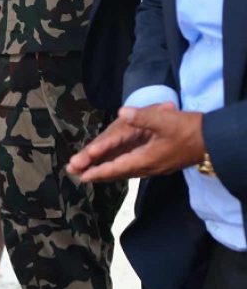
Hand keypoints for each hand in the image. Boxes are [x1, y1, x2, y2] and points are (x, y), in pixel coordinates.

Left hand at [67, 103, 206, 182]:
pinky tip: (112, 166)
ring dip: (105, 171)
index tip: (82, 176)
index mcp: (145, 159)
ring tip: (87, 172)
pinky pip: (132, 167)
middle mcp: (146, 167)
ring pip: (124, 171)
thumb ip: (142, 117)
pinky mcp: (157, 163)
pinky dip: (118, 167)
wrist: (213, 140)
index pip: (116, 167)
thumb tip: (122, 113)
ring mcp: (152, 167)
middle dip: (96, 173)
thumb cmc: (189, 130)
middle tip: (76, 173)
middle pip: (116, 172)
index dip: (98, 171)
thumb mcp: (166, 120)